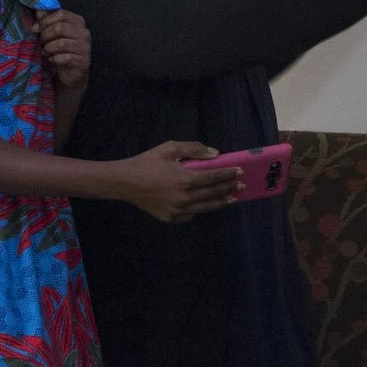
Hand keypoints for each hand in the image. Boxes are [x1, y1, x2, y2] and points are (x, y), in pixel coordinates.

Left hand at [36, 9, 90, 92]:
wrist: (71, 72)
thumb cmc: (61, 50)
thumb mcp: (53, 33)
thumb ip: (47, 20)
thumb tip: (38, 9)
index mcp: (78, 21)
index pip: (61, 14)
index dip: (45, 20)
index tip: (35, 28)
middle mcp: (84, 32)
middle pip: (59, 27)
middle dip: (45, 35)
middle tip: (41, 42)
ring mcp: (85, 47)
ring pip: (61, 43)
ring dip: (48, 48)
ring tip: (45, 51)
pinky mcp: (83, 61)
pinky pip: (65, 58)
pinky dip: (55, 58)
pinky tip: (52, 59)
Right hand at [118, 141, 242, 223]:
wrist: (124, 182)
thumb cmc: (147, 162)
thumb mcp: (169, 148)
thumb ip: (194, 149)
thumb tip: (215, 154)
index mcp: (185, 179)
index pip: (213, 177)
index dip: (228, 174)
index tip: (240, 171)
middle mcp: (184, 198)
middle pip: (213, 193)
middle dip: (229, 187)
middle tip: (242, 185)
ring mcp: (178, 210)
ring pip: (206, 207)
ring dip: (221, 202)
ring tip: (232, 198)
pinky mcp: (171, 218)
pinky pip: (191, 215)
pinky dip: (201, 209)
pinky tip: (208, 205)